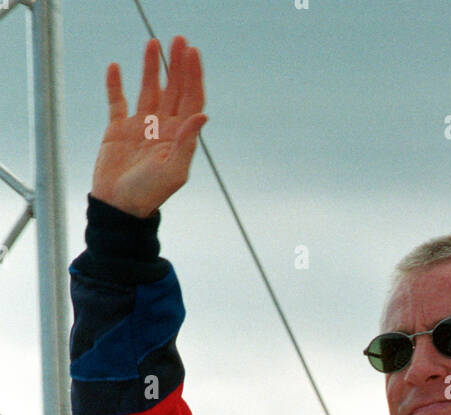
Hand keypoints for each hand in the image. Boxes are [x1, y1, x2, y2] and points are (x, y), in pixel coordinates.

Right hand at [91, 35, 206, 218]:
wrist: (119, 208)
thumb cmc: (149, 195)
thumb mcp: (173, 171)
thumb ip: (187, 143)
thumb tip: (203, 115)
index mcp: (179, 137)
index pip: (191, 100)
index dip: (193, 76)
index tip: (193, 53)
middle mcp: (162, 128)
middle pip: (173, 89)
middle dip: (177, 65)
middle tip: (179, 39)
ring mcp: (140, 127)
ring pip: (148, 89)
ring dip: (151, 67)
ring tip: (153, 43)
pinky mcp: (117, 129)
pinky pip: (117, 101)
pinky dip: (115, 85)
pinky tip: (117, 67)